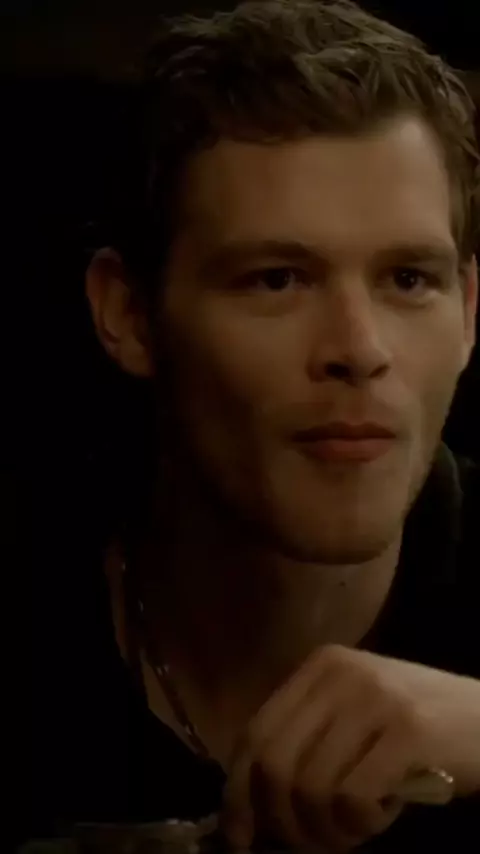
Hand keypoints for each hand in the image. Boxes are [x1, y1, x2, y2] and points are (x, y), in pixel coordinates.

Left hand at [222, 645, 479, 851]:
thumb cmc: (417, 729)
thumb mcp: (354, 719)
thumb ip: (306, 746)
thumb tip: (247, 808)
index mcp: (319, 667)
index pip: (254, 734)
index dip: (238, 793)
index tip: (238, 837)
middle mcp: (339, 674)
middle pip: (273, 764)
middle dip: (282, 822)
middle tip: (309, 845)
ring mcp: (374, 698)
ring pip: (310, 788)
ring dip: (328, 830)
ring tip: (356, 827)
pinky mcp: (408, 731)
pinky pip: (353, 799)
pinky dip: (362, 824)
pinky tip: (384, 814)